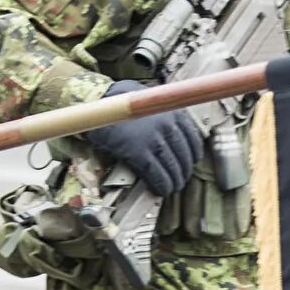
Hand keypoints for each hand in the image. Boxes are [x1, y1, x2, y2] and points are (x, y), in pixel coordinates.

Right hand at [83, 80, 202, 196]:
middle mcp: (167, 124)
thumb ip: (162, 113)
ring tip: (171, 187)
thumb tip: (172, 128)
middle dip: (184, 170)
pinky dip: (160, 184)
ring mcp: (154, 139)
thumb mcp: (147, 100)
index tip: (191, 160)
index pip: (193, 138)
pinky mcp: (138, 152)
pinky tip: (160, 189)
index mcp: (172, 111)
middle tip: (180, 178)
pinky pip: (156, 174)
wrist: (96, 104)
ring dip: (174, 180)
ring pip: (172, 166)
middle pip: (184, 155)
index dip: (193, 153)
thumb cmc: (119, 100)